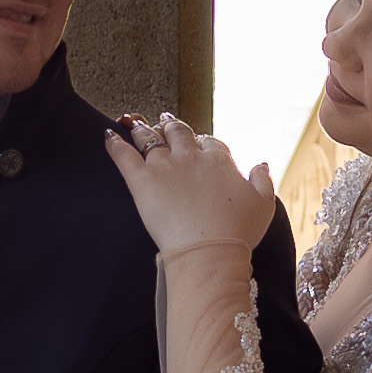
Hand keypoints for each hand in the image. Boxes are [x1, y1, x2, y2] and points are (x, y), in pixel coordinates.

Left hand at [103, 110, 275, 257]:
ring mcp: (165, 167)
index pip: (209, 142)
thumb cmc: (238, 232)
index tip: (199, 143)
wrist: (210, 251)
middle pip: (179, 133)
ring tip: (136, 123)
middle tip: (165, 121)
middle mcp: (191, 157)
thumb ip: (262, 180)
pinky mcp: (142, 181)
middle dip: (172, 126)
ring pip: (150, 139)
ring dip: (143, 129)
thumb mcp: (263, 204)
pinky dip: (115, 144)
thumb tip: (260, 165)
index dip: (203, 142)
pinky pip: (124, 156)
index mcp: (219, 161)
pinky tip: (108, 137)